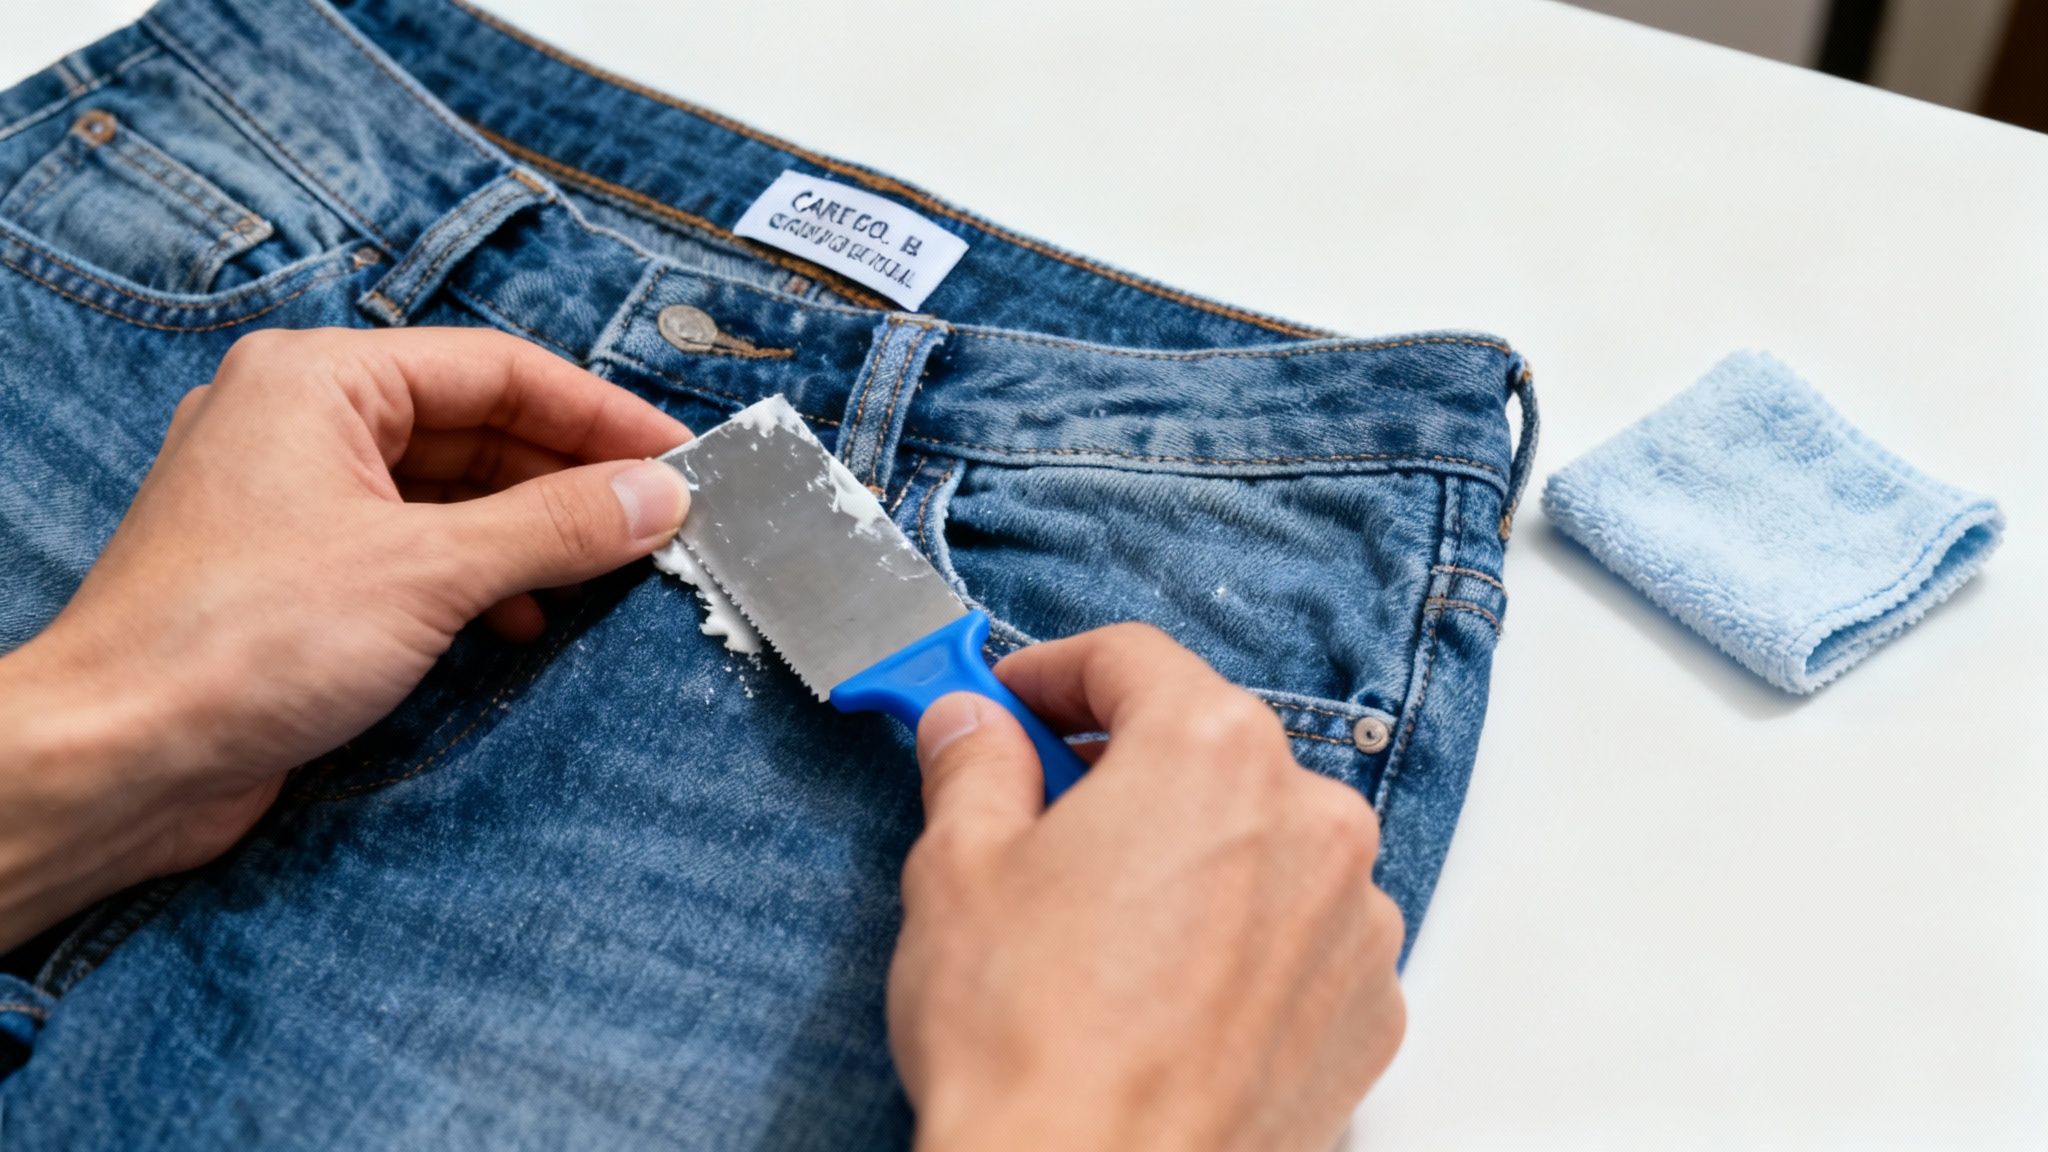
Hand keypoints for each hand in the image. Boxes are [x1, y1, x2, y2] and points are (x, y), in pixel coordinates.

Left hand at [0, 328, 690, 949]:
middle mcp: (302, 422)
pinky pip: (414, 548)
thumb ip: (555, 526)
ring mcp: (294, 499)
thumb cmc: (240, 642)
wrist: (117, 760)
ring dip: (531, 532)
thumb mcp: (428, 571)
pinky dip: (479, 578)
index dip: (599, 414)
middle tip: (660, 519)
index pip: (497, 369)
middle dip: (570, 477)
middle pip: (476, 427)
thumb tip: (656, 495)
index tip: (679, 458)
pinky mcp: (294, 574)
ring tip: (609, 572)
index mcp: (320, 380)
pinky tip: (523, 622)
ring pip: (449, 492)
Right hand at [888, 624, 1406, 1151]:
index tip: (1013, 700)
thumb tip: (972, 727)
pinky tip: (1167, 991)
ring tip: (1104, 924)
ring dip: (1194, 853)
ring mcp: (1353, 921)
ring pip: (1264, 841)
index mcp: (1210, 752)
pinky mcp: (1369, 1011)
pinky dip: (1244, 938)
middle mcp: (1310, 818)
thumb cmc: (1029, 1042)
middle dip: (1123, 766)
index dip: (1053, 672)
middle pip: (1208, 747)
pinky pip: (1302, 935)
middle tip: (1042, 811)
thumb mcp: (957, 870)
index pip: (1132, 660)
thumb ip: (974, 767)